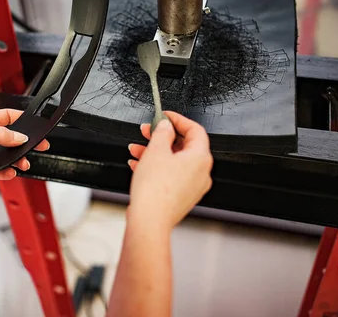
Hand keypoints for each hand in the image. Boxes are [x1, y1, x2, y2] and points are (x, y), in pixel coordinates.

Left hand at [0, 109, 49, 190]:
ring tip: (23, 162)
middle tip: (39, 145)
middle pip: (10, 138)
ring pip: (7, 156)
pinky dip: (7, 172)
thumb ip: (1, 134)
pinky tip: (11, 172)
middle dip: (25, 142)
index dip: (20, 118)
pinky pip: (0, 172)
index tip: (33, 123)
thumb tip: (20, 137)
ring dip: (18, 159)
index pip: (5, 116)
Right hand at [127, 111, 212, 229]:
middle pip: (183, 146)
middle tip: (147, 131)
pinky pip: (170, 175)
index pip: (195, 130)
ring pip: (174, 161)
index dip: (178, 119)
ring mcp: (192, 186)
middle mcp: (201, 173)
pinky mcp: (181, 196)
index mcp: (200, 158)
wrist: (149, 220)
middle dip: (161, 137)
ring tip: (136, 149)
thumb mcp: (156, 150)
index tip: (165, 116)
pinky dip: (156, 167)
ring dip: (155, 152)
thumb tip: (166, 126)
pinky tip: (138, 165)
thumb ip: (162, 133)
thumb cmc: (155, 190)